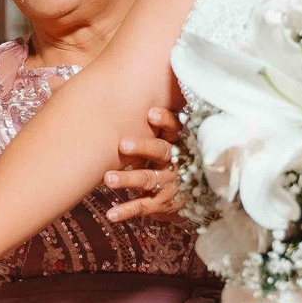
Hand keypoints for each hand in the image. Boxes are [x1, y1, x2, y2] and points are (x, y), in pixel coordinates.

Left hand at [105, 107, 185, 223]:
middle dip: (143, 147)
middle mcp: (175, 161)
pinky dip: (126, 211)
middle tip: (122, 144)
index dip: (165, 121)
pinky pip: (143, 206)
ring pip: (148, 179)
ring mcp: (169, 183)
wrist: (193, 195)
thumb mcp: (169, 139)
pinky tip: (111, 213)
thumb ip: (155, 123)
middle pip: (161, 151)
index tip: (150, 113)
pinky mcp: (161, 203)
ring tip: (108, 179)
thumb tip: (125, 88)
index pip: (176, 128)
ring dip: (128, 179)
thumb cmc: (170, 158)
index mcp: (178, 142)